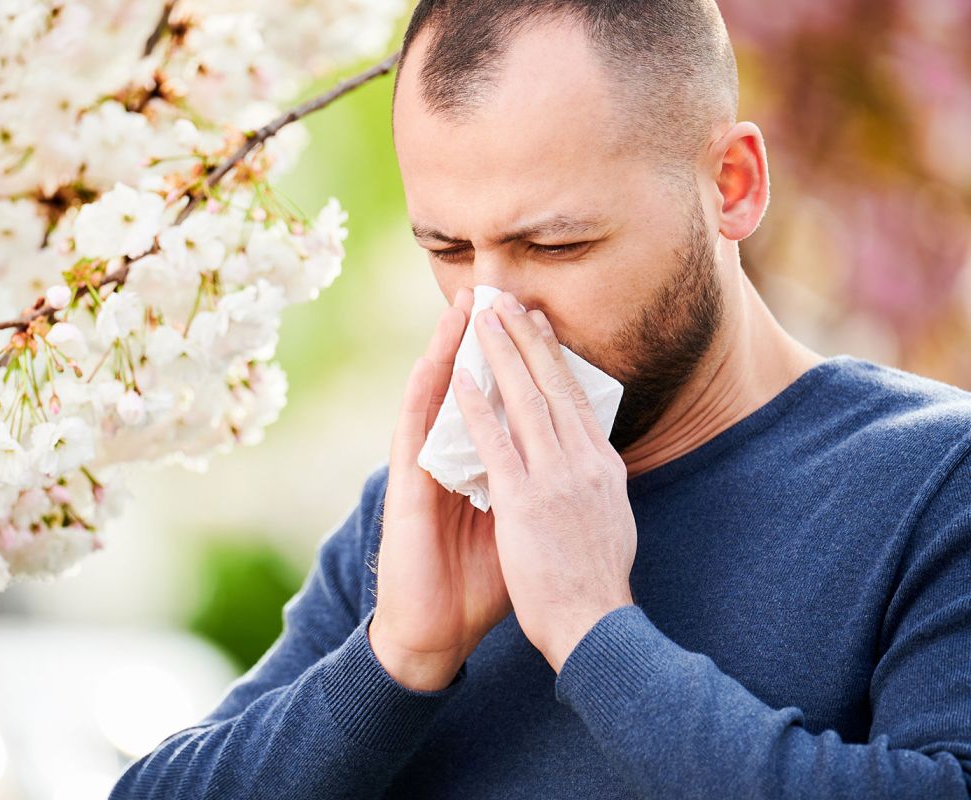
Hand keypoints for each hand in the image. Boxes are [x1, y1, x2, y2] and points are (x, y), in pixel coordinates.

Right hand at [368, 288, 512, 691]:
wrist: (437, 633)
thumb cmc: (479, 586)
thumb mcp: (522, 529)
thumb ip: (540, 494)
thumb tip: (578, 472)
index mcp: (485, 468)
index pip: (504, 404)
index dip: (521, 363)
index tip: (539, 321)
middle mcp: (452, 460)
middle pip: (471, 387)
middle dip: (487, 340)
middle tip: (499, 291)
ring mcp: (426, 471)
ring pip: (437, 398)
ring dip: (448, 350)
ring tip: (462, 307)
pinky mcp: (407, 488)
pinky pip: (414, 434)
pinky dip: (423, 397)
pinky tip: (431, 363)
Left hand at [454, 291, 636, 672]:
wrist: (594, 627)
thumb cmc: (596, 583)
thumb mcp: (609, 521)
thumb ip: (597, 486)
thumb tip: (599, 464)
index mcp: (604, 467)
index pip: (577, 397)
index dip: (554, 358)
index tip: (537, 324)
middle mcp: (584, 463)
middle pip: (553, 385)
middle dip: (527, 339)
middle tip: (507, 300)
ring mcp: (555, 479)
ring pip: (525, 401)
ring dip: (501, 356)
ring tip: (483, 318)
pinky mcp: (524, 501)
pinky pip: (494, 443)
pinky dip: (475, 408)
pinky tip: (458, 380)